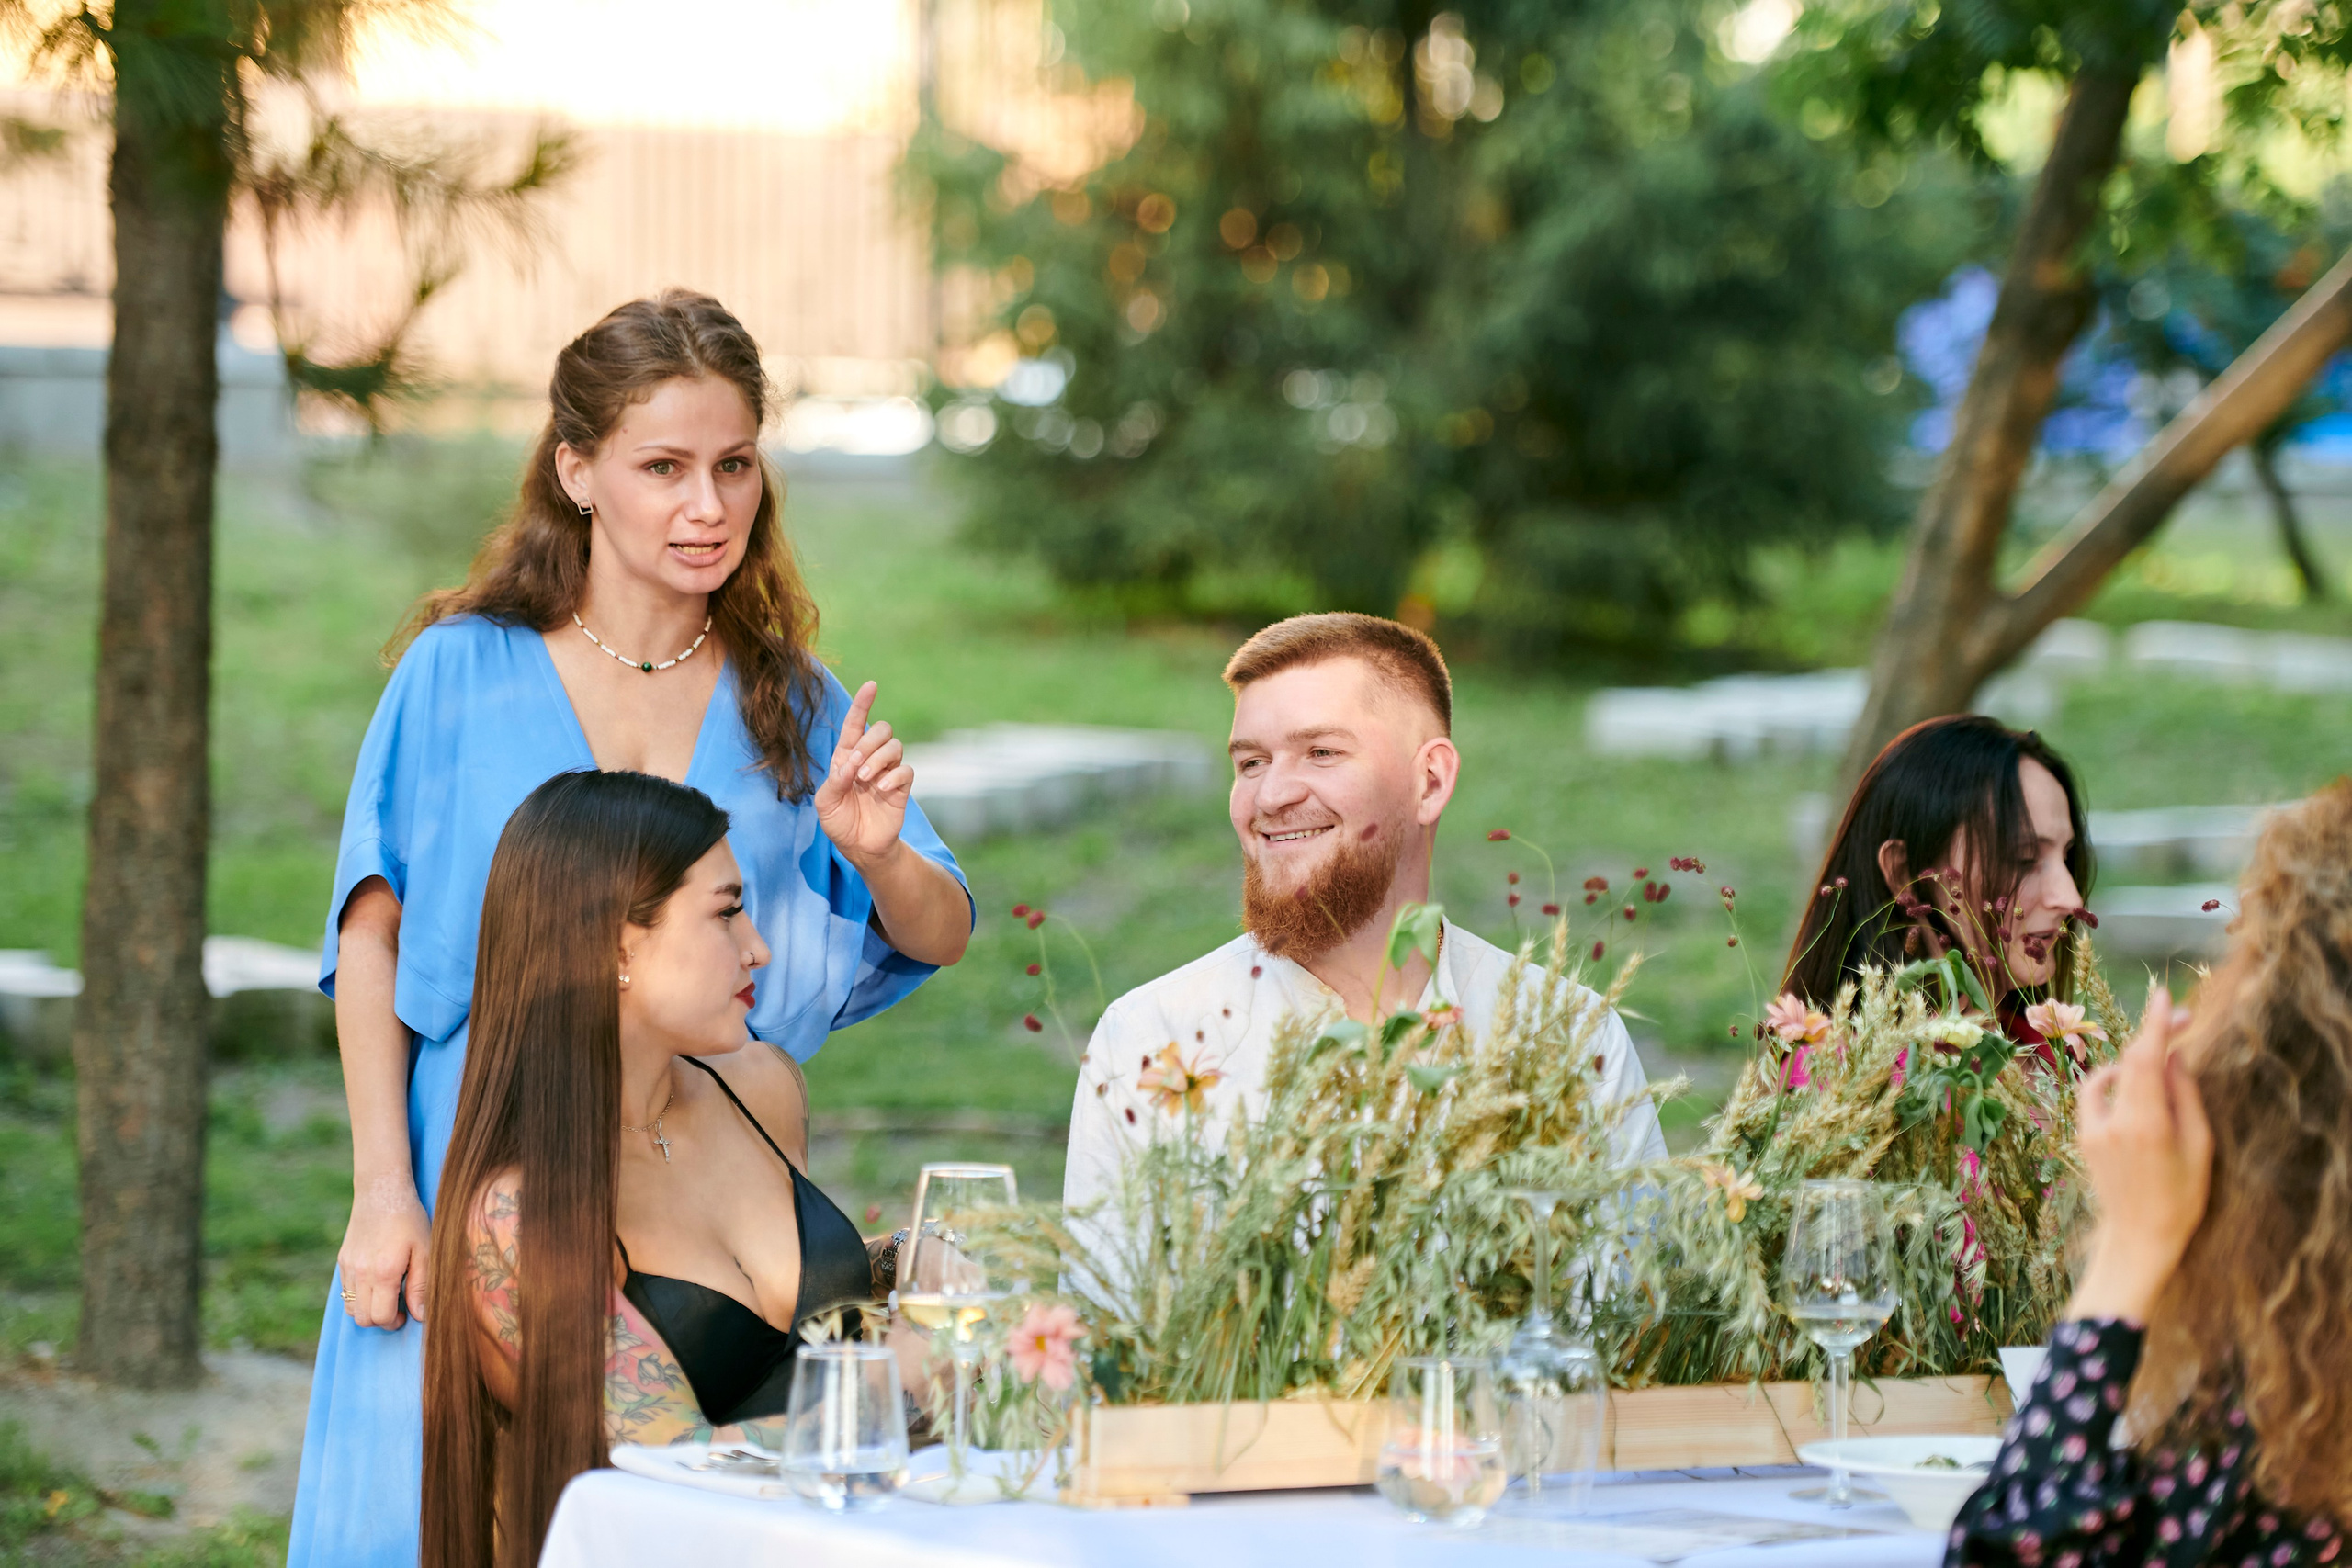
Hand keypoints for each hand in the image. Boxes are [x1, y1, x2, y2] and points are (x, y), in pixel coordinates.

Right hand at [338, 1174, 431, 1328]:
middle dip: (381, 1320)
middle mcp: (361, 1273)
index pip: (381, 1317)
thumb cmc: (409, 1220)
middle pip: (362, 1318)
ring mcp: (348, 1267)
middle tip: (398, 1308)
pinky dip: (358, 1296)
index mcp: (383, 1272)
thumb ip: (422, 1286)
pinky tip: (376, 1283)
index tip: (407, 1314)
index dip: (395, 1321)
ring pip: (350, 1308)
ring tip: (387, 1296)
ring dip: (367, 1310)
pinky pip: (345, 1291)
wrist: (382, 1192)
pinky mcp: (342, 1261)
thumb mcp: (425, 1250)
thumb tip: (421, 1316)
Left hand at [813, 680, 912, 869]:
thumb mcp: (825, 802)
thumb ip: (835, 780)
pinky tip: (881, 790)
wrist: (859, 847)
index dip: (863, 704)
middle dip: (869, 743)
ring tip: (866, 779)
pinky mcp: (901, 787)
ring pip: (895, 746)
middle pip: (881, 729)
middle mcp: (869, 759)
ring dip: (878, 759)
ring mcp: (887, 772)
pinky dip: (893, 776)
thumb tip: (852, 764)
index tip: (871, 686)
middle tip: (857, 767)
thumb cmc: (839, 821)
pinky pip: (906, 770)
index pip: (856, 724)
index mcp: (847, 756)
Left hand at [2065, 988, 2212, 1323]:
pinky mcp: (2082, 1136)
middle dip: (2153, 1035)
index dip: (2154, 1024)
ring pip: (2113, 1075)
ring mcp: (2092, 1129)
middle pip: (2130, 1062)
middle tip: (2179, 1018)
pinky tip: (2132, 1082)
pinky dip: (2113, 1080)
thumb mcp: (2198, 1148)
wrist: (2139, 1238)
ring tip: (2165, 1059)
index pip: (2146, 1060)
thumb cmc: (2182, 1198)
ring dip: (2136, 1060)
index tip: (2163, 996)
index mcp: (2146, 1125)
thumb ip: (2186, 1097)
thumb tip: (2175, 1054)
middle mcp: (2112, 1122)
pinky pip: (2095, 1094)